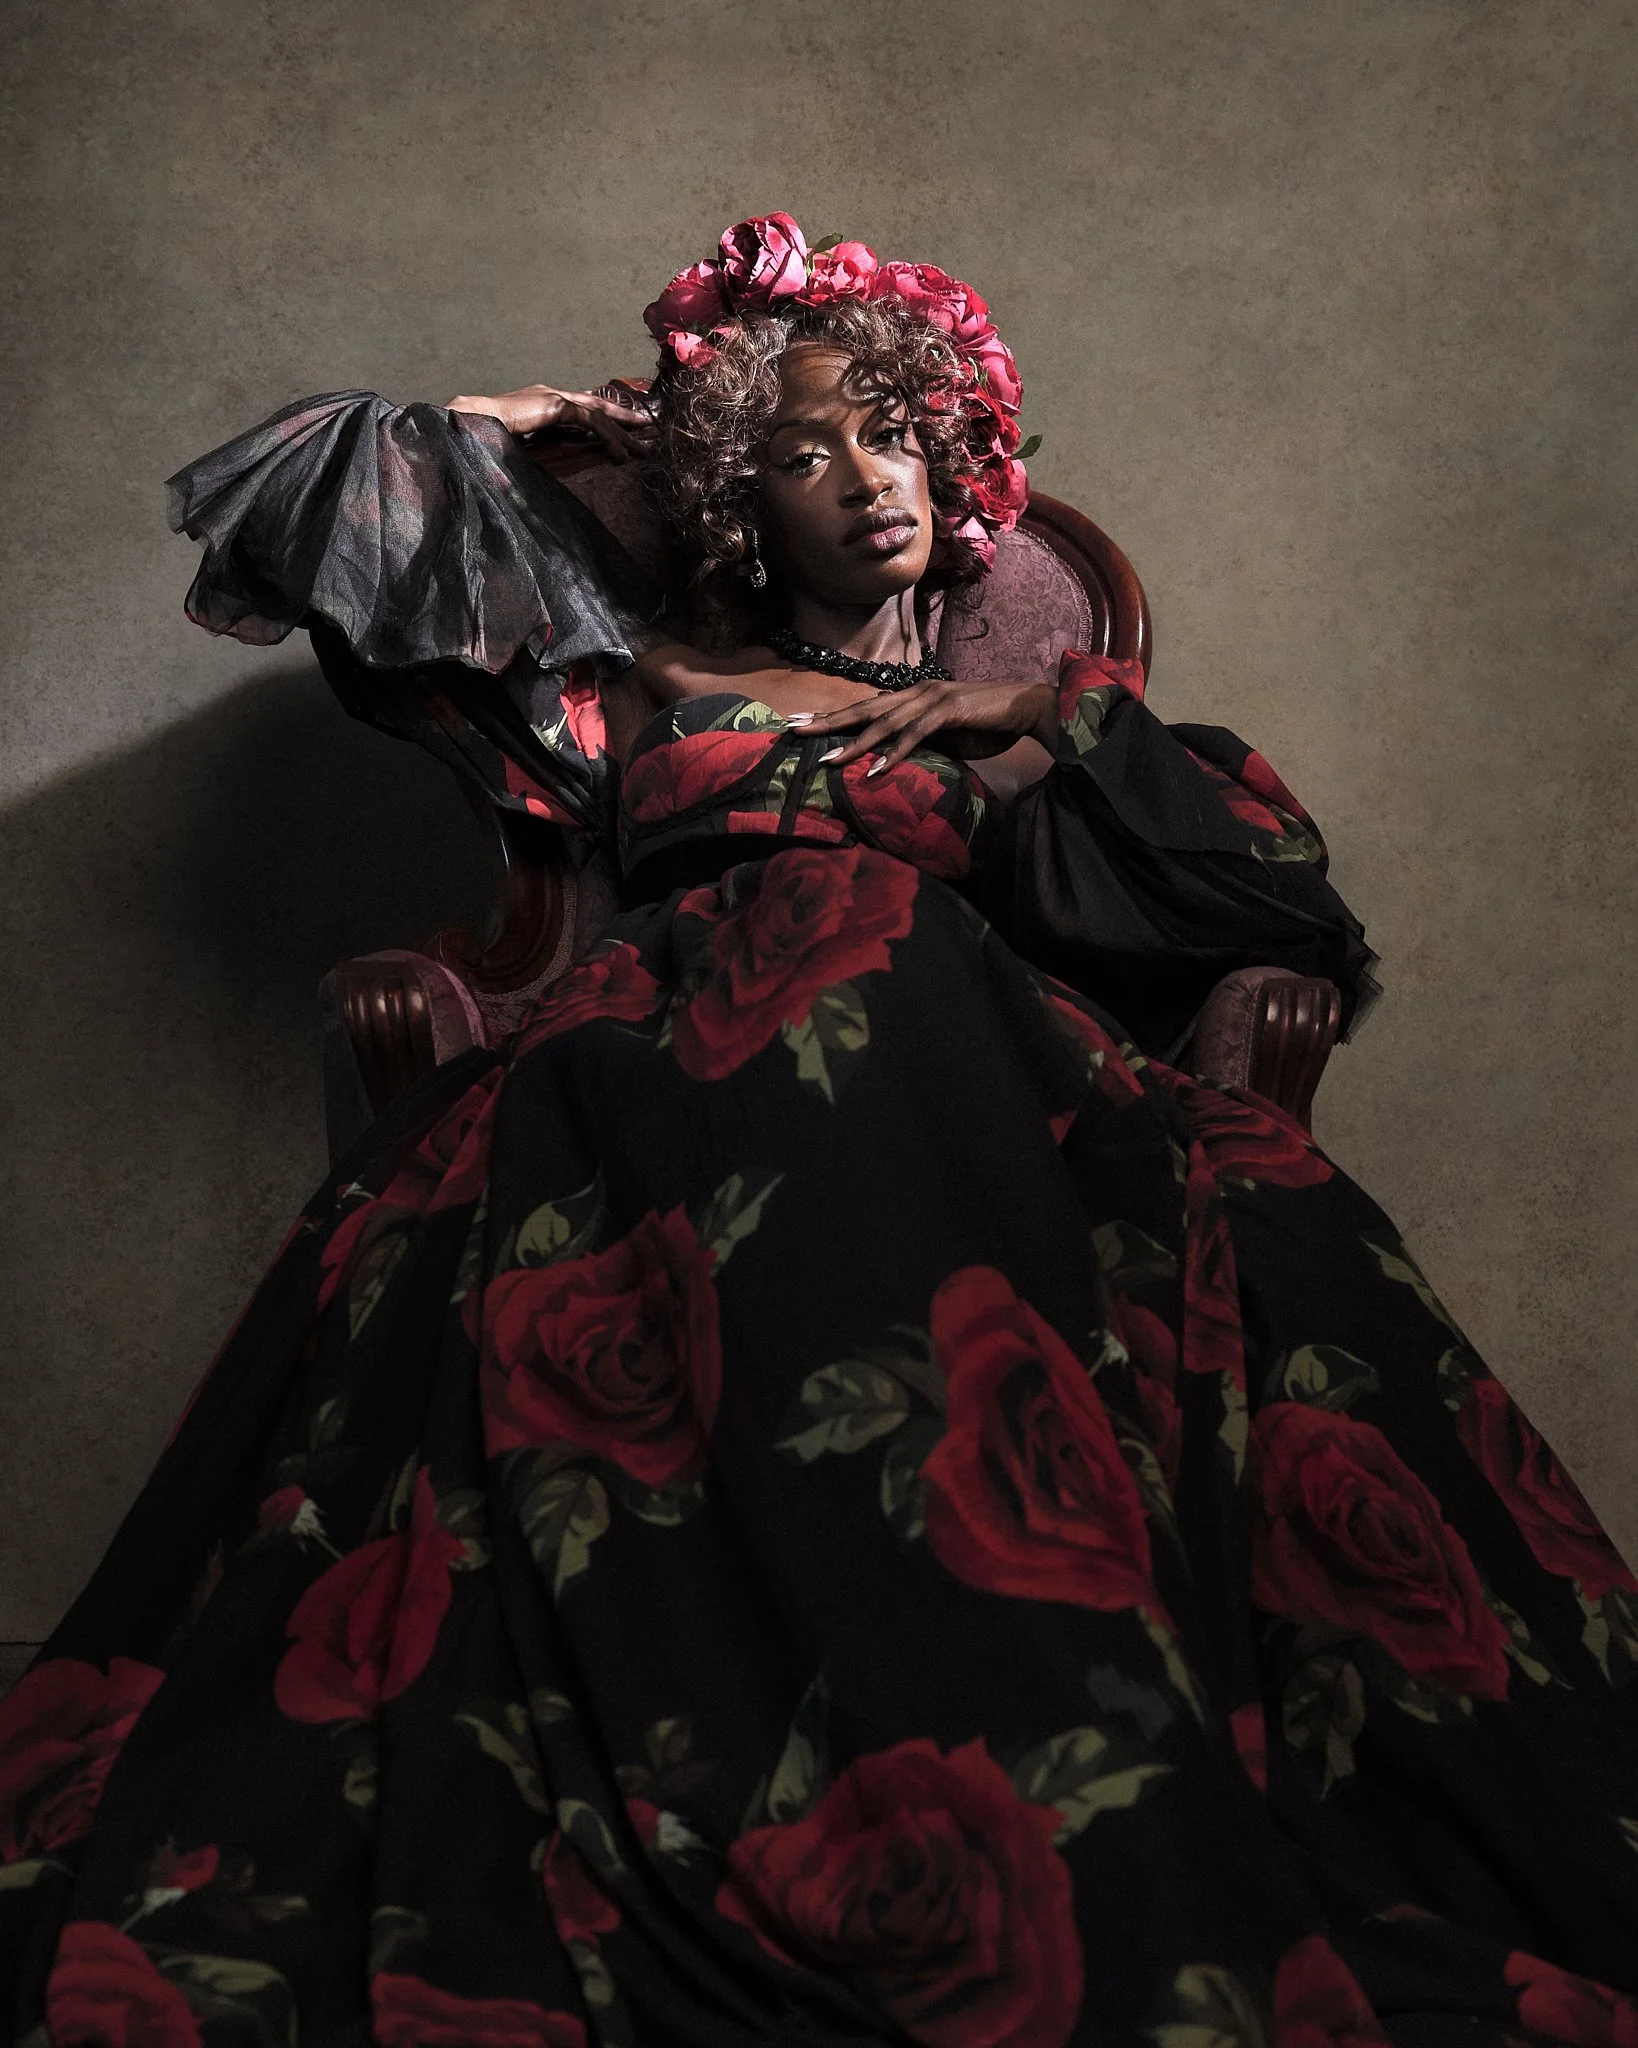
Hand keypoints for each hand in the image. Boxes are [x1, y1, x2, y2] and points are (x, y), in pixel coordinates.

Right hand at [445, 383, 656, 461]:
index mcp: (541, 402)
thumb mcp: (516, 446)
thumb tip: (537, 476)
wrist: (468, 421)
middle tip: (648, 430)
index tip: (624, 432)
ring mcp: (552, 396)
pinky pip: (590, 420)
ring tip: (642, 449)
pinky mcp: (554, 404)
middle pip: (597, 404)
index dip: (604, 418)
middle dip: (624, 418)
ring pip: (599, 412)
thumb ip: (532, 452)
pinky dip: (608, 437)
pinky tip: (620, 455)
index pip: (580, 407)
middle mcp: (550, 394)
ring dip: (623, 430)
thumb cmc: (484, 436)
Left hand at [786, 680, 1059, 774]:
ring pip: (884, 723)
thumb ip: (920, 742)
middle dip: (827, 722)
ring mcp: (931, 699)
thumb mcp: (946, 736)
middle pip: (863, 709)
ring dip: (855, 743)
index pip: (865, 707)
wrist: (1025, 709)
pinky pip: (915, 735)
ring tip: (828, 760)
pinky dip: (894, 753)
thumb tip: (895, 759)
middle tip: (794, 731)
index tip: (802, 725)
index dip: (832, 716)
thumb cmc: (987, 725)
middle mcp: (916, 692)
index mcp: (912, 695)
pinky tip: (875, 769)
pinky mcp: (948, 712)